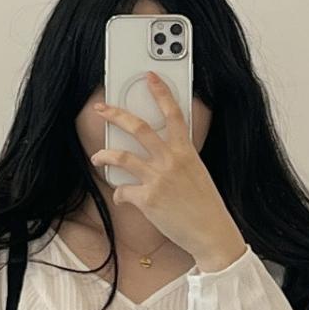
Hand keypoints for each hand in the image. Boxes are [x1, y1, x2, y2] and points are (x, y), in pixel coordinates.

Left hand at [90, 74, 247, 274]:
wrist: (211, 232)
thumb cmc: (205, 206)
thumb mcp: (197, 173)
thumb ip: (178, 159)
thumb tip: (160, 155)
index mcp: (186, 151)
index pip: (173, 113)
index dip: (160, 92)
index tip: (150, 77)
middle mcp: (171, 160)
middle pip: (138, 128)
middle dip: (116, 114)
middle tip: (101, 108)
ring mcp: (157, 178)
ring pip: (121, 157)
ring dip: (104, 155)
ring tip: (97, 157)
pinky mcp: (147, 199)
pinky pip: (122, 191)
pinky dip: (120, 195)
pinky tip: (122, 198)